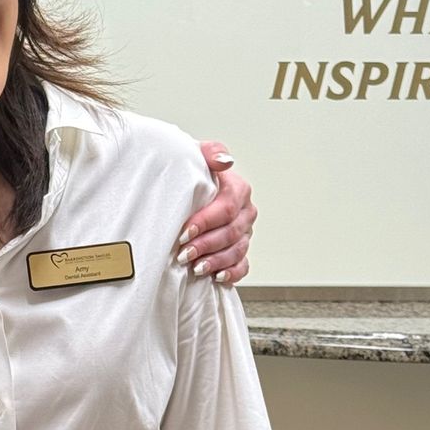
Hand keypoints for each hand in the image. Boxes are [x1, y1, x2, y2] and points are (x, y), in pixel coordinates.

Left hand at [177, 143, 255, 285]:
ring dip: (215, 261)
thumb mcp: (196, 156)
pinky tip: (216, 277)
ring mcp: (245, 233)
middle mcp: (245, 212)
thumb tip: (225, 161)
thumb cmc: (190, 175)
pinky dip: (231, 273)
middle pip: (231, 232)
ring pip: (236, 251)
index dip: (207, 221)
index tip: (185, 232)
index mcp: (238, 189)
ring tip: (195, 268)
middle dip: (206, 245)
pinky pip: (242, 266)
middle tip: (184, 254)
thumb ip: (211, 153)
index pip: (227, 207)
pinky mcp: (240, 250)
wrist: (186, 190)